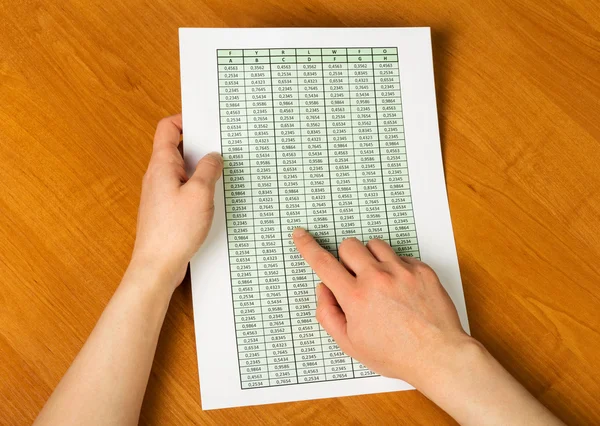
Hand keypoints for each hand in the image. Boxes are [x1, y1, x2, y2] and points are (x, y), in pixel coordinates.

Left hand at [131, 114, 222, 289]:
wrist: (157, 265)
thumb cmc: (173, 231)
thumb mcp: (200, 194)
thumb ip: (208, 170)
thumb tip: (214, 157)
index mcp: (161, 165)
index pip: (167, 128)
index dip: (185, 119)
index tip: (205, 121)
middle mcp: (157, 176)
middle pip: (176, 147)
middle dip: (199, 145)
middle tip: (220, 147)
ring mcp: (161, 192)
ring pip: (182, 170)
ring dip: (200, 169)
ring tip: (220, 173)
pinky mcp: (167, 209)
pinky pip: (183, 188)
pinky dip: (197, 186)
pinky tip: (211, 196)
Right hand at [292, 228, 474, 388]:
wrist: (438, 355)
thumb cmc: (395, 354)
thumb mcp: (350, 344)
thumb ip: (328, 314)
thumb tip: (323, 289)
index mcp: (356, 298)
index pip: (323, 263)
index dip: (308, 246)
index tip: (300, 235)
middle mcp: (377, 279)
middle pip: (349, 245)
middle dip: (346, 258)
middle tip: (356, 279)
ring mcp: (401, 271)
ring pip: (374, 245)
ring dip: (371, 259)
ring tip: (381, 283)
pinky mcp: (421, 269)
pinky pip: (400, 255)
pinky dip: (395, 267)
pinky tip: (401, 289)